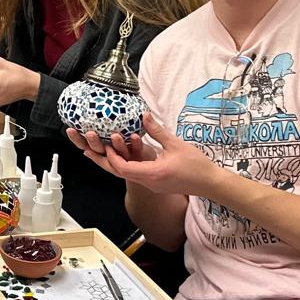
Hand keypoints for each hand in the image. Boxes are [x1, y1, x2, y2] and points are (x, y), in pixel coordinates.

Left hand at [65, 112, 221, 196]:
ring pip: (127, 175)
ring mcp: (151, 185)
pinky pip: (136, 175)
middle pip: (120, 173)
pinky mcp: (155, 184)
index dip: (112, 157)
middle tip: (89, 151)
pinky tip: (122, 155)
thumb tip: (144, 115)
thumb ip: (157, 131)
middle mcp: (149, 182)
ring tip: (102, 151)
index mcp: (153, 173)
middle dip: (104, 161)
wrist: (210, 184)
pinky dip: (126, 165)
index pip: (124, 168)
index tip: (105, 145)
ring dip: (115, 162)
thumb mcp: (176, 144)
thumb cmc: (196, 165)